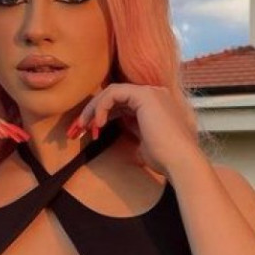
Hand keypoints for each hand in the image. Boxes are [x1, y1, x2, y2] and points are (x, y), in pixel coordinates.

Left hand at [66, 84, 200, 178]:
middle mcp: (153, 94)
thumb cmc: (165, 159)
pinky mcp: (144, 95)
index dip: (101, 116)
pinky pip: (113, 94)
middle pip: (112, 97)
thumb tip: (124, 139)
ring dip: (92, 110)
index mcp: (154, 105)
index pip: (121, 104)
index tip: (87, 133)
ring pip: (110, 93)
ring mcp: (150, 92)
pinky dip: (101, 107)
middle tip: (74, 130)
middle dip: (90, 112)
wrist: (180, 161)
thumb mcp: (144, 146)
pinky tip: (98, 125)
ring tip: (81, 128)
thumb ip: (134, 135)